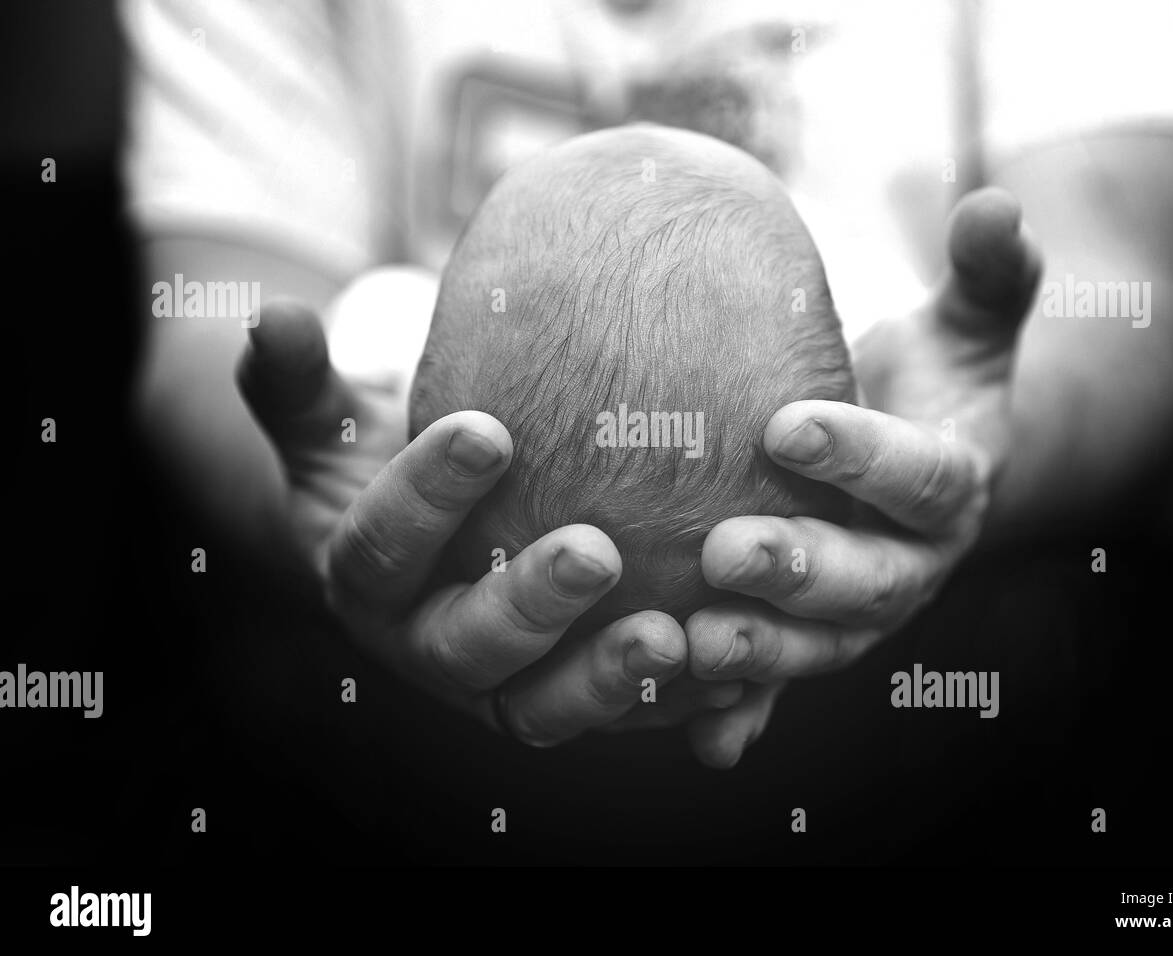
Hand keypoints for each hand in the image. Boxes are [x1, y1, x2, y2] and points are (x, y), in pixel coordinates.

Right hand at [237, 301, 734, 745]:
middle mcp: (428, 650)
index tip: (486, 430)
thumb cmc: (386, 469)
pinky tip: (740, 677)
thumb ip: (299, 385)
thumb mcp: (335, 427)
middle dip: (528, 605)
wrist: (429, 551)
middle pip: (467, 648)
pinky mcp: (571, 701)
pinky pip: (624, 720)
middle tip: (596, 551)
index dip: (427, 494)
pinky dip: (679, 709)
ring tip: (679, 636)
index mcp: (367, 583)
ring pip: (548, 708)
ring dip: (612, 681)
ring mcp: (502, 688)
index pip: (383, 545)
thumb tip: (269, 314)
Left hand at [681, 188, 1042, 766]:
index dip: (862, 455)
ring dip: (760, 653)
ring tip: (687, 641)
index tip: (786, 425)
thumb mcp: (969, 328)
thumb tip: (997, 201)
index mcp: (953, 485)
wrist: (920, 474)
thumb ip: (991, 275)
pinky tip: (701, 737)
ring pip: (821, 647)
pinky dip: (747, 713)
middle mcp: (914, 564)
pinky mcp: (813, 642)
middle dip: (802, 570)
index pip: (919, 475)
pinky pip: (783, 687)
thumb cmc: (931, 386)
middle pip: (869, 580)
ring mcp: (863, 616)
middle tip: (723, 549)